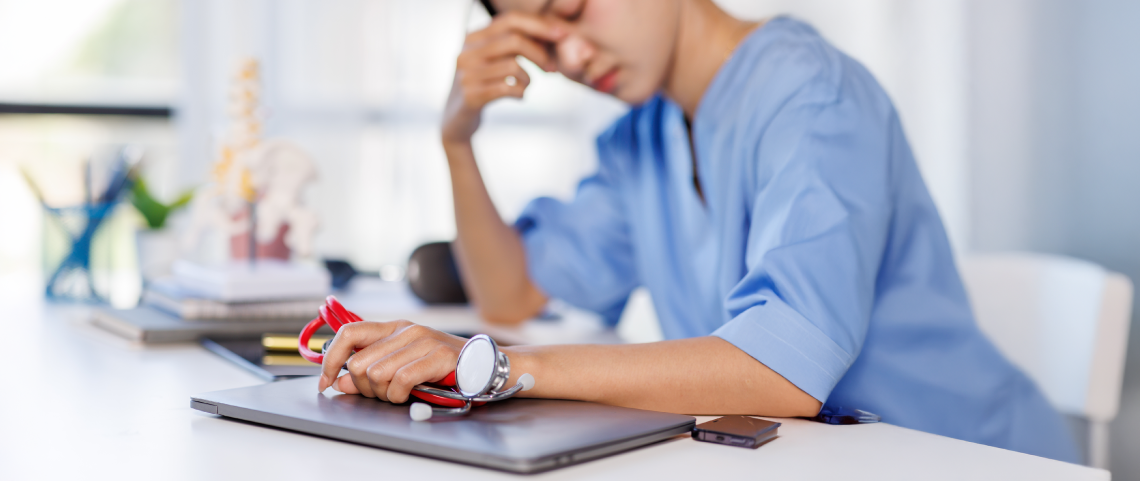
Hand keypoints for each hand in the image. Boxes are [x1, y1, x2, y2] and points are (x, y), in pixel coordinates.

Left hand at [317, 320, 467, 402]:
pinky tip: (407, 395)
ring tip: (397, 394)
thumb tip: (339, 381)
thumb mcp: (403, 364)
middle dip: (363, 387)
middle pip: (358, 362)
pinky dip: (398, 395)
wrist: (484, 366)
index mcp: (394, 327)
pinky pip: (400, 380)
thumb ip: (370, 370)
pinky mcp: (437, 356)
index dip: (331, 358)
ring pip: (375, 373)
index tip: (326, 380)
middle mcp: (406, 330)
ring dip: (382, 393)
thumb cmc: (443, 367)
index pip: (348, 333)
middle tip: (379, 394)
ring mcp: (422, 341)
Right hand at [441, 12, 566, 145]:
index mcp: (474, 38)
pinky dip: (521, 93)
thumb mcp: (495, 61)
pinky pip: (508, 88)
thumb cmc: (484, 86)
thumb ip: (515, 45)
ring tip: (526, 86)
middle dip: (540, 54)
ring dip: (529, 79)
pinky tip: (519, 97)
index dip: (539, 25)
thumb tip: (552, 31)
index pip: (510, 20)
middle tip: (551, 69)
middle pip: (514, 40)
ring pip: (513, 66)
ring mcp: (467, 74)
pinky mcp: (471, 96)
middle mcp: (467, 52)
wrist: (457, 121)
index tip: (561, 34)